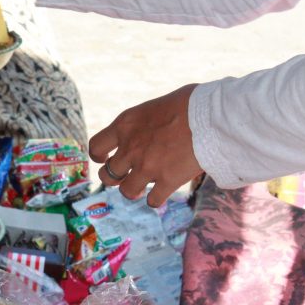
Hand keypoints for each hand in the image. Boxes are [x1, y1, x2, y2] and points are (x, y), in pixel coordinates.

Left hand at [88, 84, 202, 206]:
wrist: (210, 116)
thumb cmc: (188, 103)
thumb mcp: (153, 108)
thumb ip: (143, 124)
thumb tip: (149, 129)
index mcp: (124, 126)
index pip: (95, 146)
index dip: (98, 155)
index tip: (105, 158)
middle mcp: (130, 148)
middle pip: (107, 175)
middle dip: (114, 177)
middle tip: (124, 176)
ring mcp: (147, 167)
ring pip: (127, 191)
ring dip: (132, 190)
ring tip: (140, 188)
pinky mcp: (167, 181)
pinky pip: (153, 200)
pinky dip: (155, 199)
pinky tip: (160, 194)